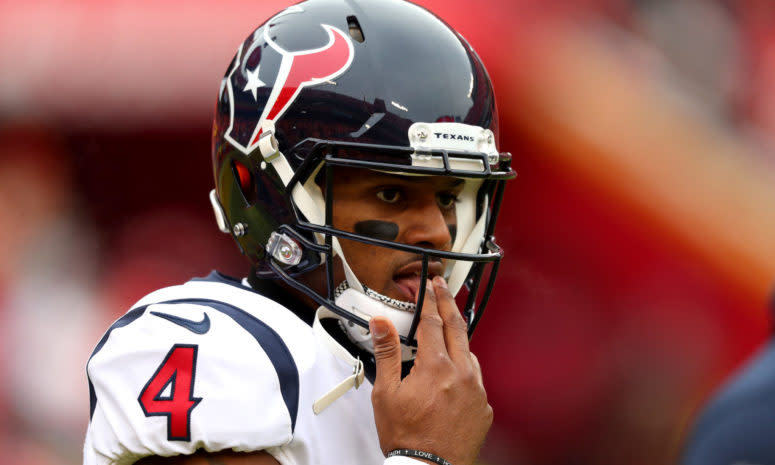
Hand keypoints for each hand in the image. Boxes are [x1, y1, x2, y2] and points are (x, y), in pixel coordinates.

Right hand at [370, 276, 492, 464]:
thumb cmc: (407, 436)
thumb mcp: (386, 392)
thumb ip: (387, 353)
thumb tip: (381, 324)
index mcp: (436, 366)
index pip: (433, 321)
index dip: (430, 300)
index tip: (430, 287)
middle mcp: (461, 374)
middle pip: (457, 327)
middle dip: (449, 304)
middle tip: (444, 288)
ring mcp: (476, 390)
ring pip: (469, 352)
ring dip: (458, 338)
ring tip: (447, 333)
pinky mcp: (483, 407)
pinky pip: (477, 378)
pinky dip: (465, 370)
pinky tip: (455, 375)